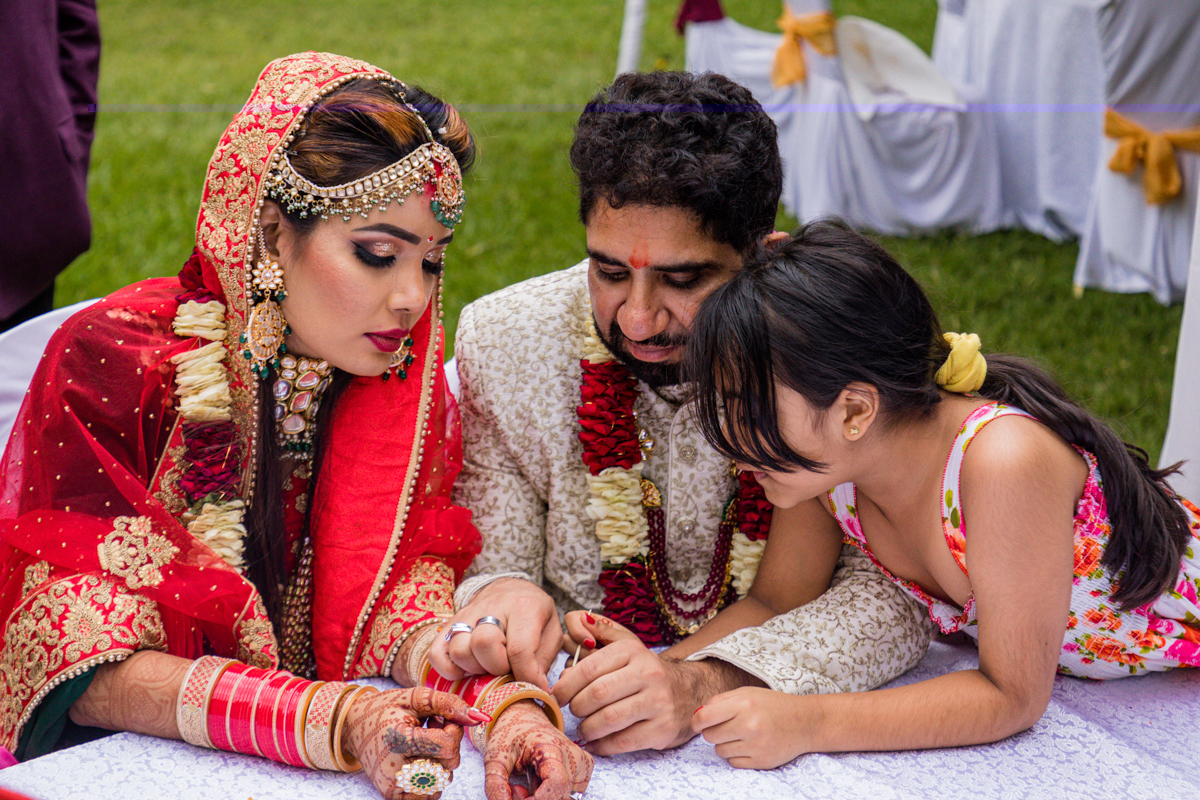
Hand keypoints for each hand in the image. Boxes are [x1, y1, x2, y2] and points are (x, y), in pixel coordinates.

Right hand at [343, 686, 487, 798]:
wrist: (352, 728)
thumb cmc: (387, 708)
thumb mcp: (415, 697)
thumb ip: (449, 704)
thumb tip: (481, 718)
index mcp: (399, 738)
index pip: (447, 746)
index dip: (453, 730)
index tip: (442, 720)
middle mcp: (394, 767)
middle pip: (448, 765)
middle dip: (449, 746)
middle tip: (431, 730)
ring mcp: (393, 785)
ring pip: (441, 781)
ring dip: (440, 762)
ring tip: (423, 744)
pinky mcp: (392, 795)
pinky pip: (429, 794)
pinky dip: (432, 778)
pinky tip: (419, 760)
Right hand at [428, 578, 560, 690]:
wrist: (511, 590)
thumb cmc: (533, 615)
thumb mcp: (551, 630)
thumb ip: (544, 658)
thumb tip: (536, 688)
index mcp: (524, 607)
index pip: (519, 648)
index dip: (526, 676)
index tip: (534, 686)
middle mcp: (491, 608)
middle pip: (483, 643)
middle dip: (497, 668)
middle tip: (507, 668)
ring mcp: (466, 615)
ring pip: (459, 650)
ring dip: (474, 669)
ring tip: (488, 666)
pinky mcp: (449, 625)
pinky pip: (437, 654)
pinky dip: (449, 670)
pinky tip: (467, 670)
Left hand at [484, 700, 592, 799]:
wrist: (525, 717)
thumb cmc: (511, 734)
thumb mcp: (495, 757)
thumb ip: (495, 785)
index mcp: (552, 747)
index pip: (558, 783)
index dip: (539, 799)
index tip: (520, 796)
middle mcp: (573, 756)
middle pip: (560, 795)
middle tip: (515, 790)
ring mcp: (581, 763)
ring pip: (564, 797)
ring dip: (543, 798)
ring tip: (527, 784)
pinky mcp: (583, 770)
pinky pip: (569, 794)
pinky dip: (552, 796)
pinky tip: (540, 783)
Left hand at [551, 611, 700, 754]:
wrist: (688, 692)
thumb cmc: (645, 671)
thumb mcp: (626, 645)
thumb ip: (601, 632)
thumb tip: (578, 622)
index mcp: (632, 651)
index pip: (589, 668)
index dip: (566, 685)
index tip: (557, 696)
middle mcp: (648, 674)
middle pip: (597, 694)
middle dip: (576, 707)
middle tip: (573, 712)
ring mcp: (658, 702)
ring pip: (609, 719)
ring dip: (588, 728)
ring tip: (584, 728)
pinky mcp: (663, 728)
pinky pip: (623, 741)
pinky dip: (603, 745)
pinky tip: (597, 743)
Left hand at [691, 687, 808, 768]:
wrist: (805, 722)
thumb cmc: (772, 705)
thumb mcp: (747, 693)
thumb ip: (720, 701)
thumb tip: (697, 716)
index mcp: (743, 704)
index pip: (704, 717)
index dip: (696, 721)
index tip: (698, 723)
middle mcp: (749, 725)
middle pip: (710, 736)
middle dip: (713, 731)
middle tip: (727, 726)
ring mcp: (756, 746)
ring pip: (720, 751)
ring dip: (725, 744)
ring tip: (741, 735)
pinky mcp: (761, 761)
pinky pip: (733, 762)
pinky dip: (736, 755)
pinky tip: (749, 745)